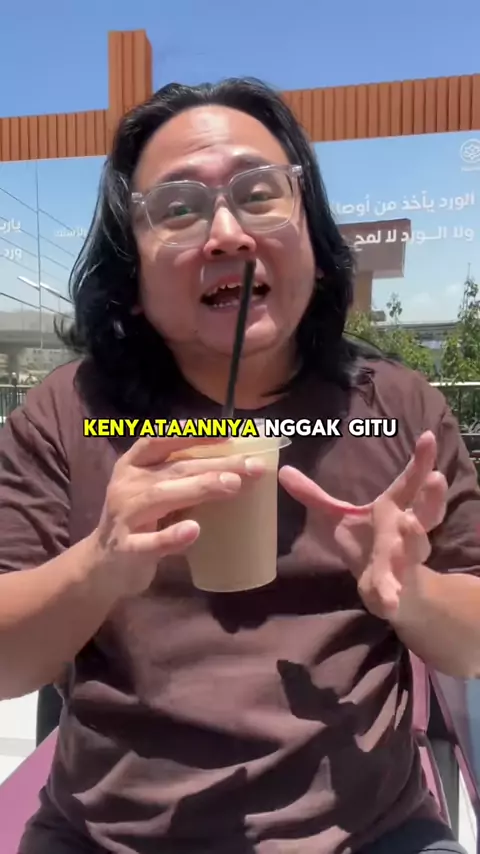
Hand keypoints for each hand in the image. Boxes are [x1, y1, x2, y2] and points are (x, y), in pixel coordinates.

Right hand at [90, 436, 264, 597]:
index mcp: (132, 465)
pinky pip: (150, 542)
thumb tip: (235, 466)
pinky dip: (172, 536)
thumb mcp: (153, 491)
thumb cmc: (139, 521)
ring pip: (161, 496)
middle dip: (215, 465)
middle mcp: (126, 485)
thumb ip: (182, 478)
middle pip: (174, 468)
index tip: (228, 433)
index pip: (160, 440)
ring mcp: (123, 516)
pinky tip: (194, 530)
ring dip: (199, 489)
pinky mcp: (126, 549)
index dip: (192, 434)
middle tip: (252, 466)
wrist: (102, 566)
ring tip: (232, 485)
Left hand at [278, 431, 447, 620]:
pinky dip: (392, 595)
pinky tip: (389, 600)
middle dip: (432, 496)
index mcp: (395, 509)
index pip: (410, 481)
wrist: (393, 592)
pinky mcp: (395, 588)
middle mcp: (406, 531)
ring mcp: (404, 560)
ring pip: (415, 547)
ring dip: (415, 538)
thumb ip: (315, 496)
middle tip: (437, 478)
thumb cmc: (369, 544)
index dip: (422, 459)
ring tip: (410, 526)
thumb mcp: (340, 517)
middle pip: (427, 511)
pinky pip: (395, 591)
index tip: (428, 436)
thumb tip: (282, 471)